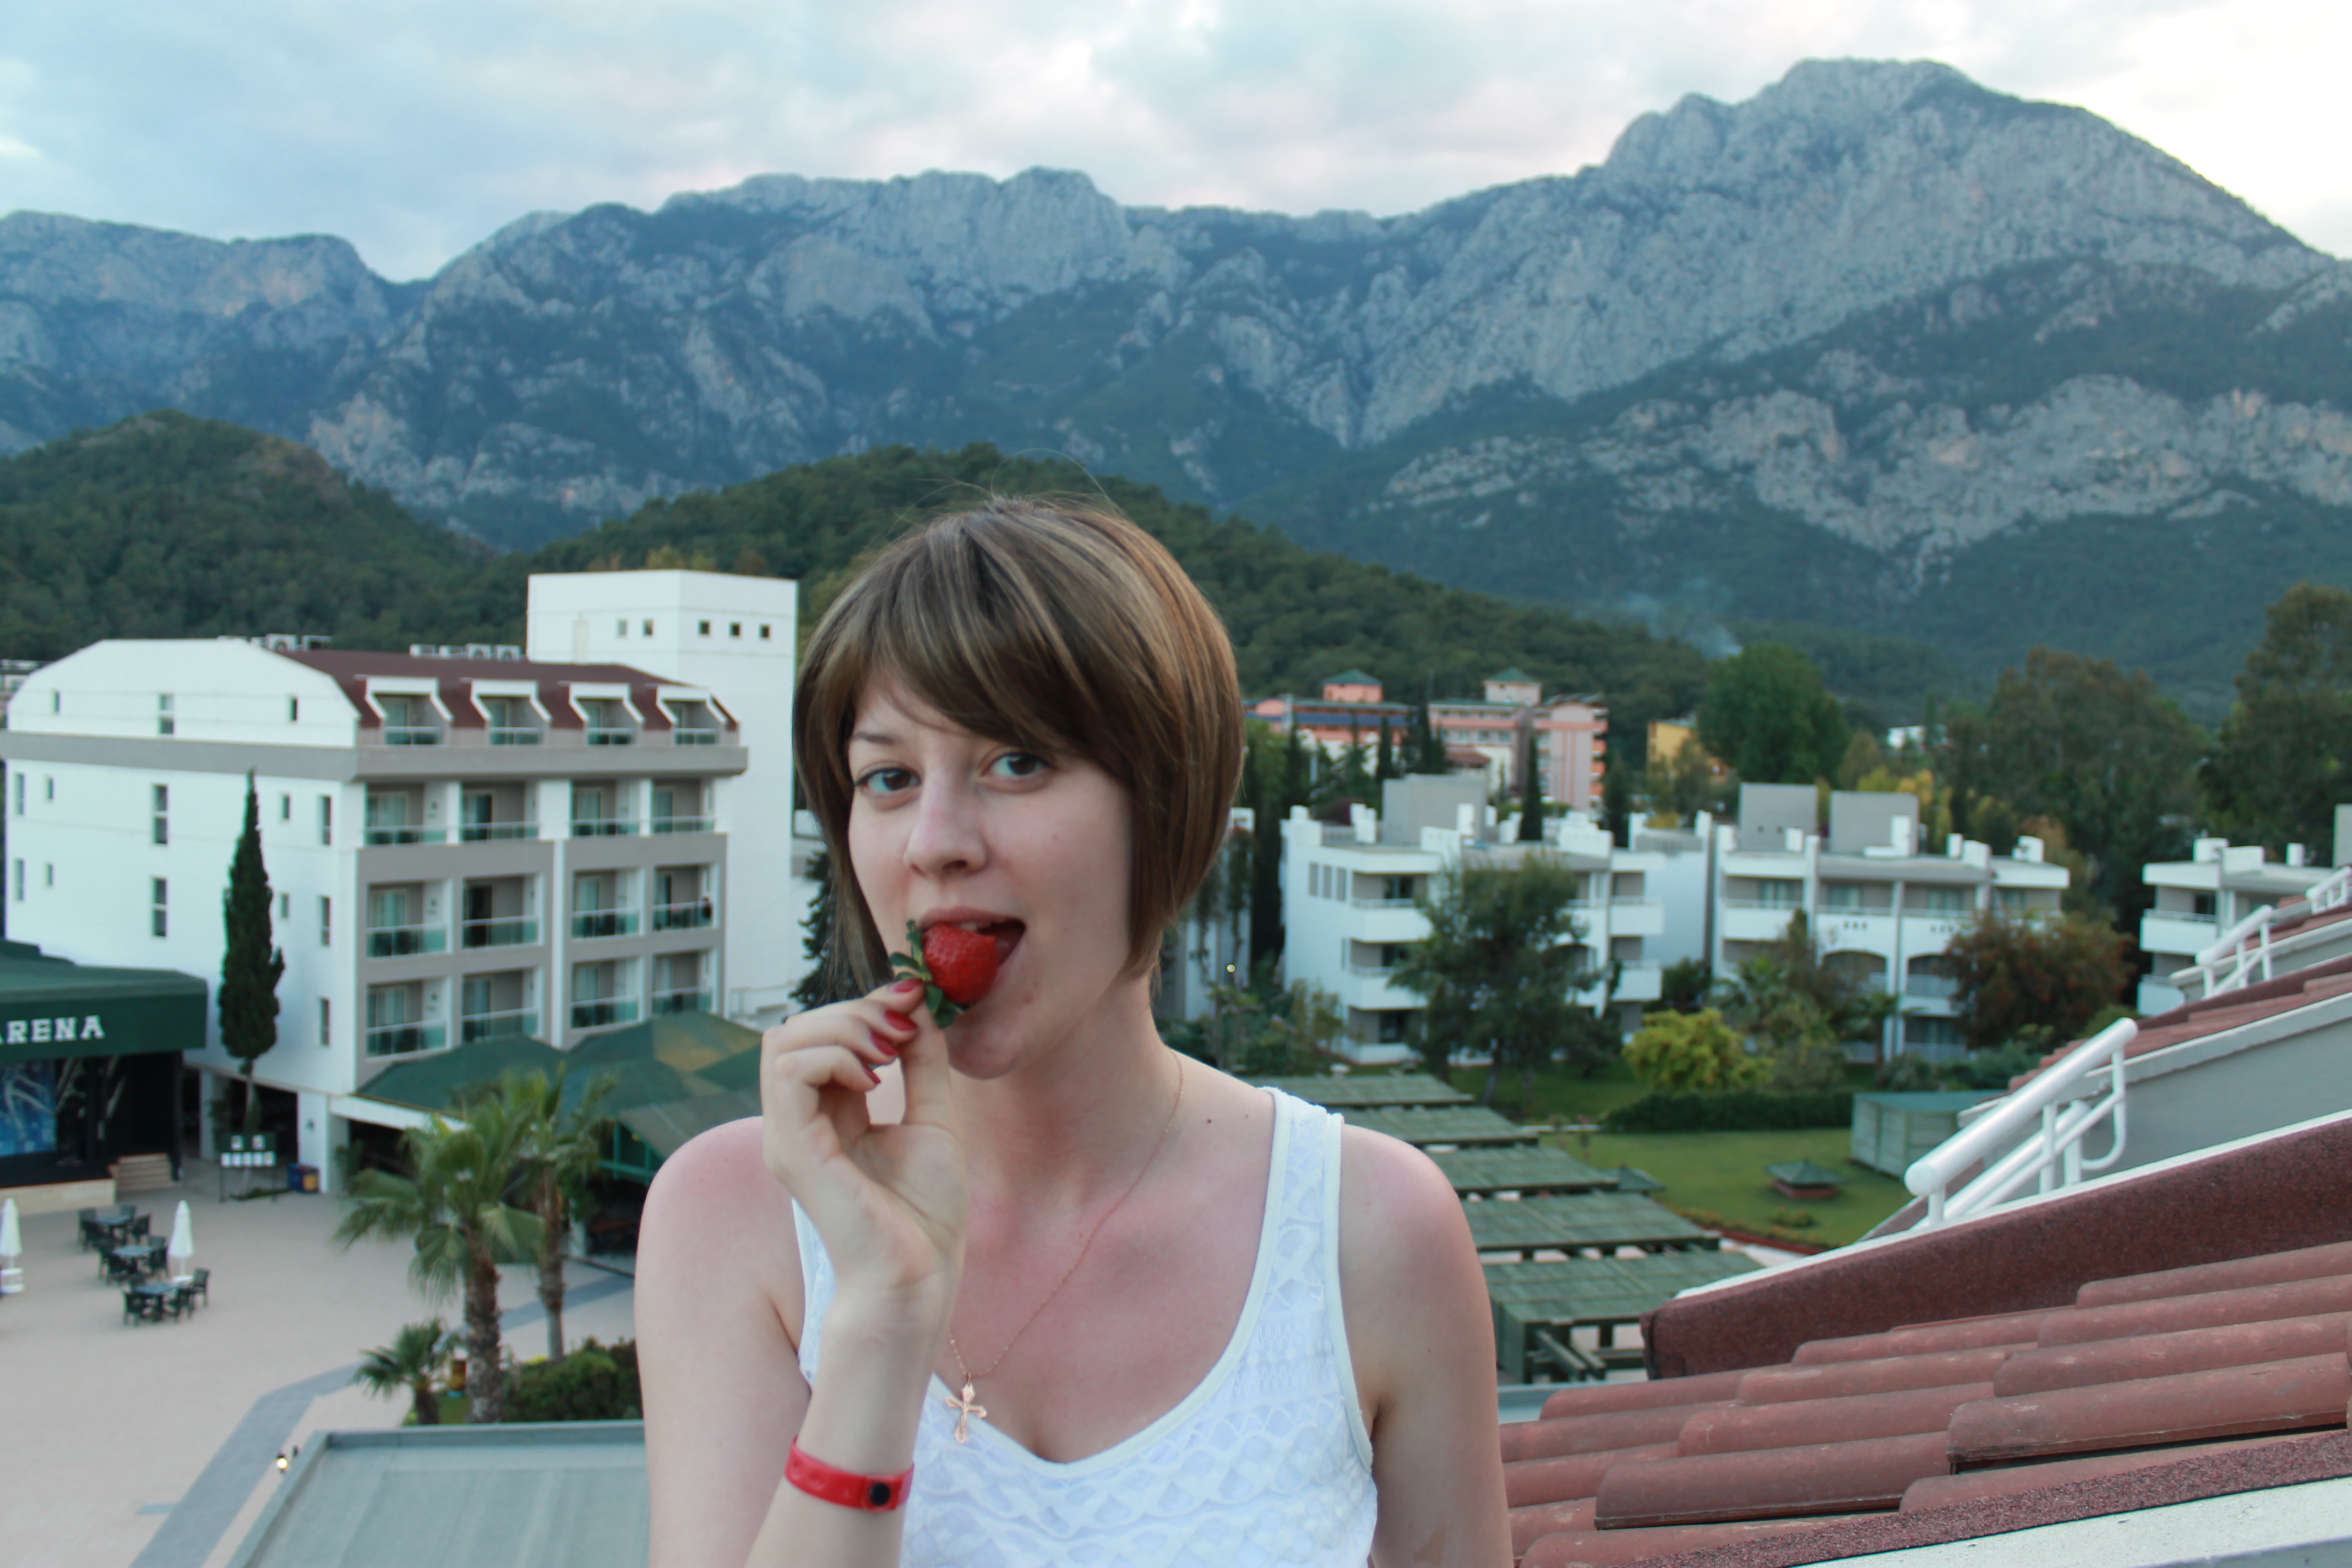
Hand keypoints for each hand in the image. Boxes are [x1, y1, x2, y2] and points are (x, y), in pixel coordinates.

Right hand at [761, 978, 967, 1312]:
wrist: (921, 1273)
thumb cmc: (924, 1213)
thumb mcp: (932, 1115)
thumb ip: (922, 1060)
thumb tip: (916, 1004)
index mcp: (825, 1115)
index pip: (819, 1035)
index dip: (863, 1006)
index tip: (911, 999)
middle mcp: (797, 1123)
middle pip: (794, 1029)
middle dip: (852, 1011)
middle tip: (901, 1030)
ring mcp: (788, 1137)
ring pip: (783, 1041)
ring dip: (843, 1029)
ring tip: (888, 1055)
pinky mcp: (793, 1151)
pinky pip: (791, 1073)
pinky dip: (834, 1057)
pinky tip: (873, 1080)